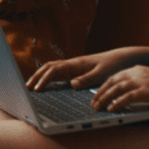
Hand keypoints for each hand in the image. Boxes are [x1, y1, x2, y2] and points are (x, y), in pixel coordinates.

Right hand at [27, 47, 145, 90]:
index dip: (44, 79)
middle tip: (26, 88)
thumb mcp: (102, 74)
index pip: (54, 70)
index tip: (37, 89)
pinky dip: (48, 77)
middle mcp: (72, 64)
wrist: (122, 59)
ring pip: (51, 69)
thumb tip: (72, 84)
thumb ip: (87, 79)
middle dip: (36, 77)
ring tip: (31, 86)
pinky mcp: (76, 70)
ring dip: (40, 76)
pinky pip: (58, 73)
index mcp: (76, 64)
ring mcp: (73, 66)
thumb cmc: (113, 66)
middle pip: (48, 67)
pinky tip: (45, 85)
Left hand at [89, 65, 148, 111]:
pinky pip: (127, 97)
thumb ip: (139, 86)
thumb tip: (126, 96)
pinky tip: (111, 108)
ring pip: (116, 89)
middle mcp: (137, 72)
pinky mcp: (147, 90)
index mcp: (138, 69)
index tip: (97, 94)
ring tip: (97, 107)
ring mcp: (142, 81)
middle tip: (92, 102)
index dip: (104, 86)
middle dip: (100, 92)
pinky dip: (117, 103)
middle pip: (112, 82)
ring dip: (104, 98)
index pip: (115, 77)